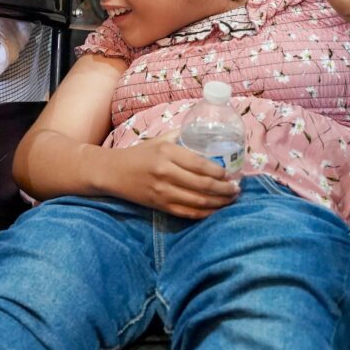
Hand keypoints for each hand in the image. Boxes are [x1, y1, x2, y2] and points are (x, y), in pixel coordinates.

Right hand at [112, 131, 240, 218]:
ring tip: (231, 199)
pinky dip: (204, 214)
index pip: (201, 165)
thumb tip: (206, 135)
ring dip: (219, 203)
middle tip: (237, 189)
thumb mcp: (159, 140)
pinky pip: (188, 213)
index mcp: (168, 153)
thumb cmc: (139, 154)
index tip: (231, 174)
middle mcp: (166, 173)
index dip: (220, 172)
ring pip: (199, 201)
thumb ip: (182, 137)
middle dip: (225, 189)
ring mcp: (163, 192)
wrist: (113, 172)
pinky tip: (215, 211)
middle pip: (204, 185)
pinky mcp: (160, 206)